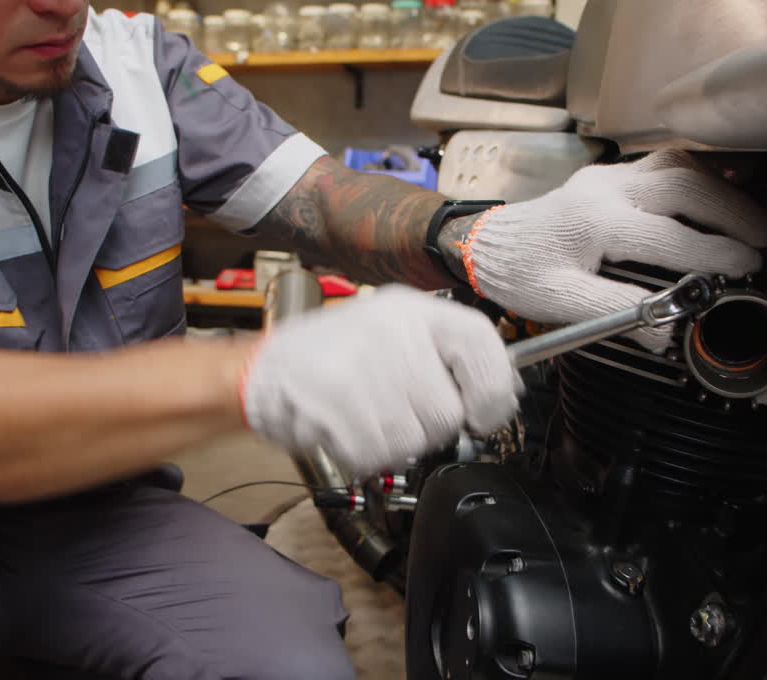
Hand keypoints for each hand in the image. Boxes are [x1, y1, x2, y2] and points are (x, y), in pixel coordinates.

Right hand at [240, 286, 519, 475]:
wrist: (261, 371)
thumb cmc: (334, 358)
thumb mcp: (394, 336)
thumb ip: (448, 358)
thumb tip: (505, 393)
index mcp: (412, 310)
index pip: (480, 343)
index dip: (493, 389)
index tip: (485, 413)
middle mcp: (391, 330)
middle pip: (448, 412)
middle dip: (424, 428)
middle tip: (392, 411)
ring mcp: (362, 362)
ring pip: (413, 440)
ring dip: (391, 445)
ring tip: (363, 418)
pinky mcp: (335, 397)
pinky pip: (376, 454)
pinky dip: (362, 456)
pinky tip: (344, 430)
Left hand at [458, 150, 766, 351]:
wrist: (486, 244)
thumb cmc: (520, 272)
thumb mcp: (563, 302)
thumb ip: (619, 313)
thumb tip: (668, 328)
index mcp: (593, 223)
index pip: (668, 236)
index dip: (713, 253)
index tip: (745, 267)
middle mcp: (604, 190)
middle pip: (685, 187)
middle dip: (733, 212)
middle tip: (765, 238)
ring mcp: (608, 177)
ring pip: (678, 166)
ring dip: (721, 189)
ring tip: (752, 216)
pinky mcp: (609, 176)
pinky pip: (664, 163)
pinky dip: (700, 175)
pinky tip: (722, 190)